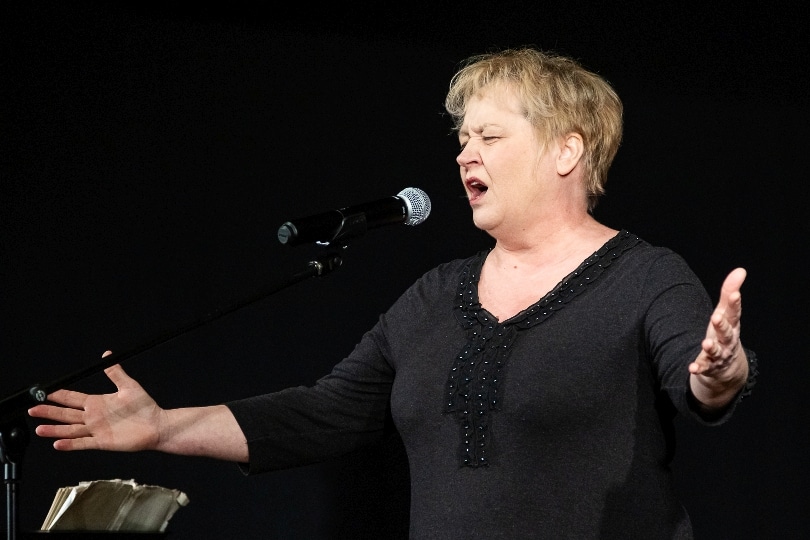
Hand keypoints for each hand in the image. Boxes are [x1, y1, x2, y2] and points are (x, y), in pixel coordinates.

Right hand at [28, 355, 162, 451]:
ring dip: (55, 430)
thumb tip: (107, 356)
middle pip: (66, 414)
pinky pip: (83, 443)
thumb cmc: (145, 407)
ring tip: (39, 429)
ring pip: (70, 430)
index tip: (44, 392)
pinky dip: (70, 444)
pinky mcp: (102, 442)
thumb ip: (116, 373)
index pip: (73, 398)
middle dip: (49, 411)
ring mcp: (96, 430)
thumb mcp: (128, 386)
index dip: (59, 395)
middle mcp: (93, 417)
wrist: (156, 425)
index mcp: (97, 403)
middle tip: (32, 409)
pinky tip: (57, 443)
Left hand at [689, 268, 749, 407]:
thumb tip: (740, 270)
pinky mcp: (709, 367)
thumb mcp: (727, 313)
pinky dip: (699, 368)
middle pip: (727, 333)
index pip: (734, 313)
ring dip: (711, 348)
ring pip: (716, 352)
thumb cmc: (725, 333)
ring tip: (706, 343)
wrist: (728, 367)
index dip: (734, 303)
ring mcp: (719, 355)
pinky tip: (692, 368)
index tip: (734, 294)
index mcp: (732, 326)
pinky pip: (704, 368)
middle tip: (716, 317)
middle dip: (722, 326)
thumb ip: (729, 293)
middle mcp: (728, 341)